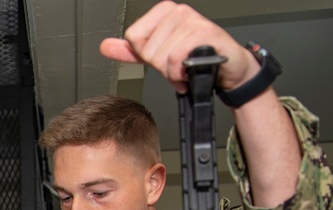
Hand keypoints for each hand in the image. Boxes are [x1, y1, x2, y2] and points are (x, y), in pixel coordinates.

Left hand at [99, 1, 260, 94]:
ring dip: (173, 74)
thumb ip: (131, 51)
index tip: (162, 58)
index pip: (133, 37)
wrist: (227, 69)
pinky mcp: (205, 34)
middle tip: (177, 67)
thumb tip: (105, 46)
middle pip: (148, 51)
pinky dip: (182, 74)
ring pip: (162, 57)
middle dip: (161, 68)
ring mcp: (193, 21)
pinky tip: (191, 71)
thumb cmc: (195, 59)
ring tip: (186, 70)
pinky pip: (177, 59)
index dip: (146, 56)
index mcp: (163, 12)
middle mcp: (178, 12)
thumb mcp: (158, 55)